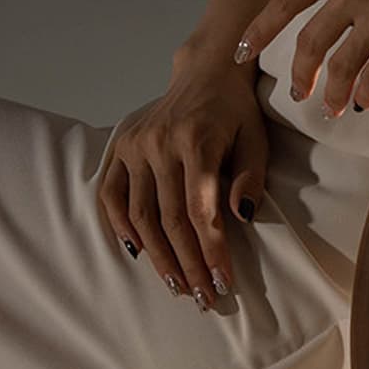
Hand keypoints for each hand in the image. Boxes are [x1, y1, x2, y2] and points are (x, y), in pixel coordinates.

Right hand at [95, 56, 266, 309]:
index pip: (201, 212)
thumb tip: (243, 217)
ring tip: (177, 286)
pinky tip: (138, 253)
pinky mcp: (120, 146)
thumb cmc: (237, 111)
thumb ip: (251, 177)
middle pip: (169, 220)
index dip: (211, 252)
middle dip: (188, 264)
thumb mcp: (257, 139)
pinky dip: (121, 226)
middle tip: (203, 297)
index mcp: (196, 142)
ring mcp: (135, 145)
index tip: (223, 283)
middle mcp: (159, 144)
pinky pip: (111, 194)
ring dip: (158, 256)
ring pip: (140, 215)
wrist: (207, 71)